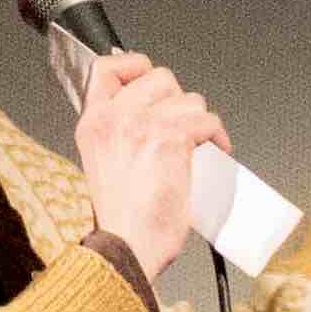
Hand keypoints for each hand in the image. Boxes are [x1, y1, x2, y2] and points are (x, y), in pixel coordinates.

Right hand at [73, 47, 227, 281]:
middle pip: (159, 76)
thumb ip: (118, 133)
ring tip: (198, 144)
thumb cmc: (120, 219)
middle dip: (177, 98)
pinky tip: (215, 151)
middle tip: (182, 124)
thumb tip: (149, 114)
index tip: (149, 77)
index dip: (135, 65)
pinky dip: (217, 136)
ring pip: (189, 98)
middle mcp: (115, 117)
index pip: (107, 67)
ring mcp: (143, 124)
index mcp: (93, 122)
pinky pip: (207, 120)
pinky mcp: (172, 139)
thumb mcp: (103, 162)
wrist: (126, 246)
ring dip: (199, 120)